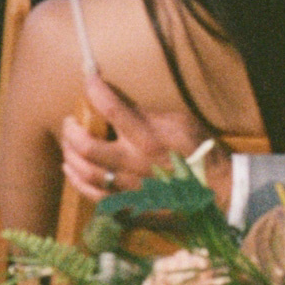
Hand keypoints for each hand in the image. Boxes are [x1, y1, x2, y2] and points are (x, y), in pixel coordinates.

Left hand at [59, 88, 204, 203]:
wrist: (216, 192)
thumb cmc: (199, 152)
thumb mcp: (180, 123)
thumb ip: (148, 114)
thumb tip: (119, 102)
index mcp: (148, 139)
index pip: (111, 109)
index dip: (94, 90)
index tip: (88, 78)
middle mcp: (133, 164)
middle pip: (86, 146)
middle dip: (71, 130)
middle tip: (70, 121)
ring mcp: (129, 188)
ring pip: (85, 172)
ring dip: (69, 155)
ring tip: (69, 143)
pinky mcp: (129, 206)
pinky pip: (94, 195)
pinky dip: (77, 181)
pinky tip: (71, 168)